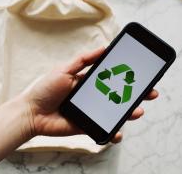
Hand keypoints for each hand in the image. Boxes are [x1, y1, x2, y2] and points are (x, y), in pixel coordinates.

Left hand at [22, 47, 157, 142]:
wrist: (31, 112)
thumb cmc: (45, 89)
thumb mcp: (65, 69)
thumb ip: (84, 60)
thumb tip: (104, 48)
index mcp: (88, 82)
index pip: (112, 78)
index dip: (127, 77)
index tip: (142, 75)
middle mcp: (92, 96)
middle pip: (118, 96)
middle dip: (136, 95)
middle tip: (150, 93)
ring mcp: (90, 112)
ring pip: (114, 113)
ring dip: (129, 113)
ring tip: (138, 111)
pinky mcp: (86, 126)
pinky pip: (103, 129)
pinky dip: (112, 133)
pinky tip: (118, 132)